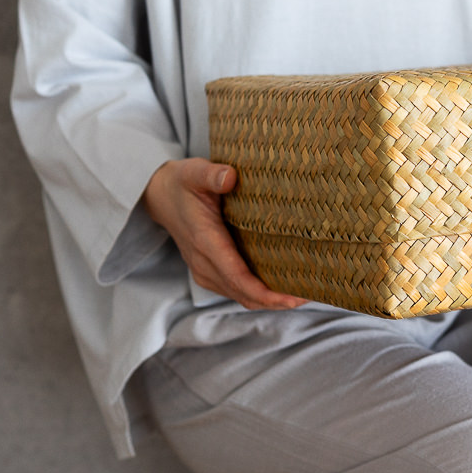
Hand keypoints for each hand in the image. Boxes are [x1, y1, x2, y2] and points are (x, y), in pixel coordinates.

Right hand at [143, 158, 306, 310]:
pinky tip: (282, 289)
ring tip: (303, 295)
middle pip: (243, 292)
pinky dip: (259, 295)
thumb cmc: (183, 182)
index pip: (236, 275)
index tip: (290, 298)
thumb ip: (212, 174)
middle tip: (311, 295)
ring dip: (269, 301)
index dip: (263, 292)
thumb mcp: (195, 171)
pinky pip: (236, 290)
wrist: (160, 196)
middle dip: (276, 300)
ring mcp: (205, 271)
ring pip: (240, 296)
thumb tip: (230, 177)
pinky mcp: (209, 272)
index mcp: (204, 241)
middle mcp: (203, 262)